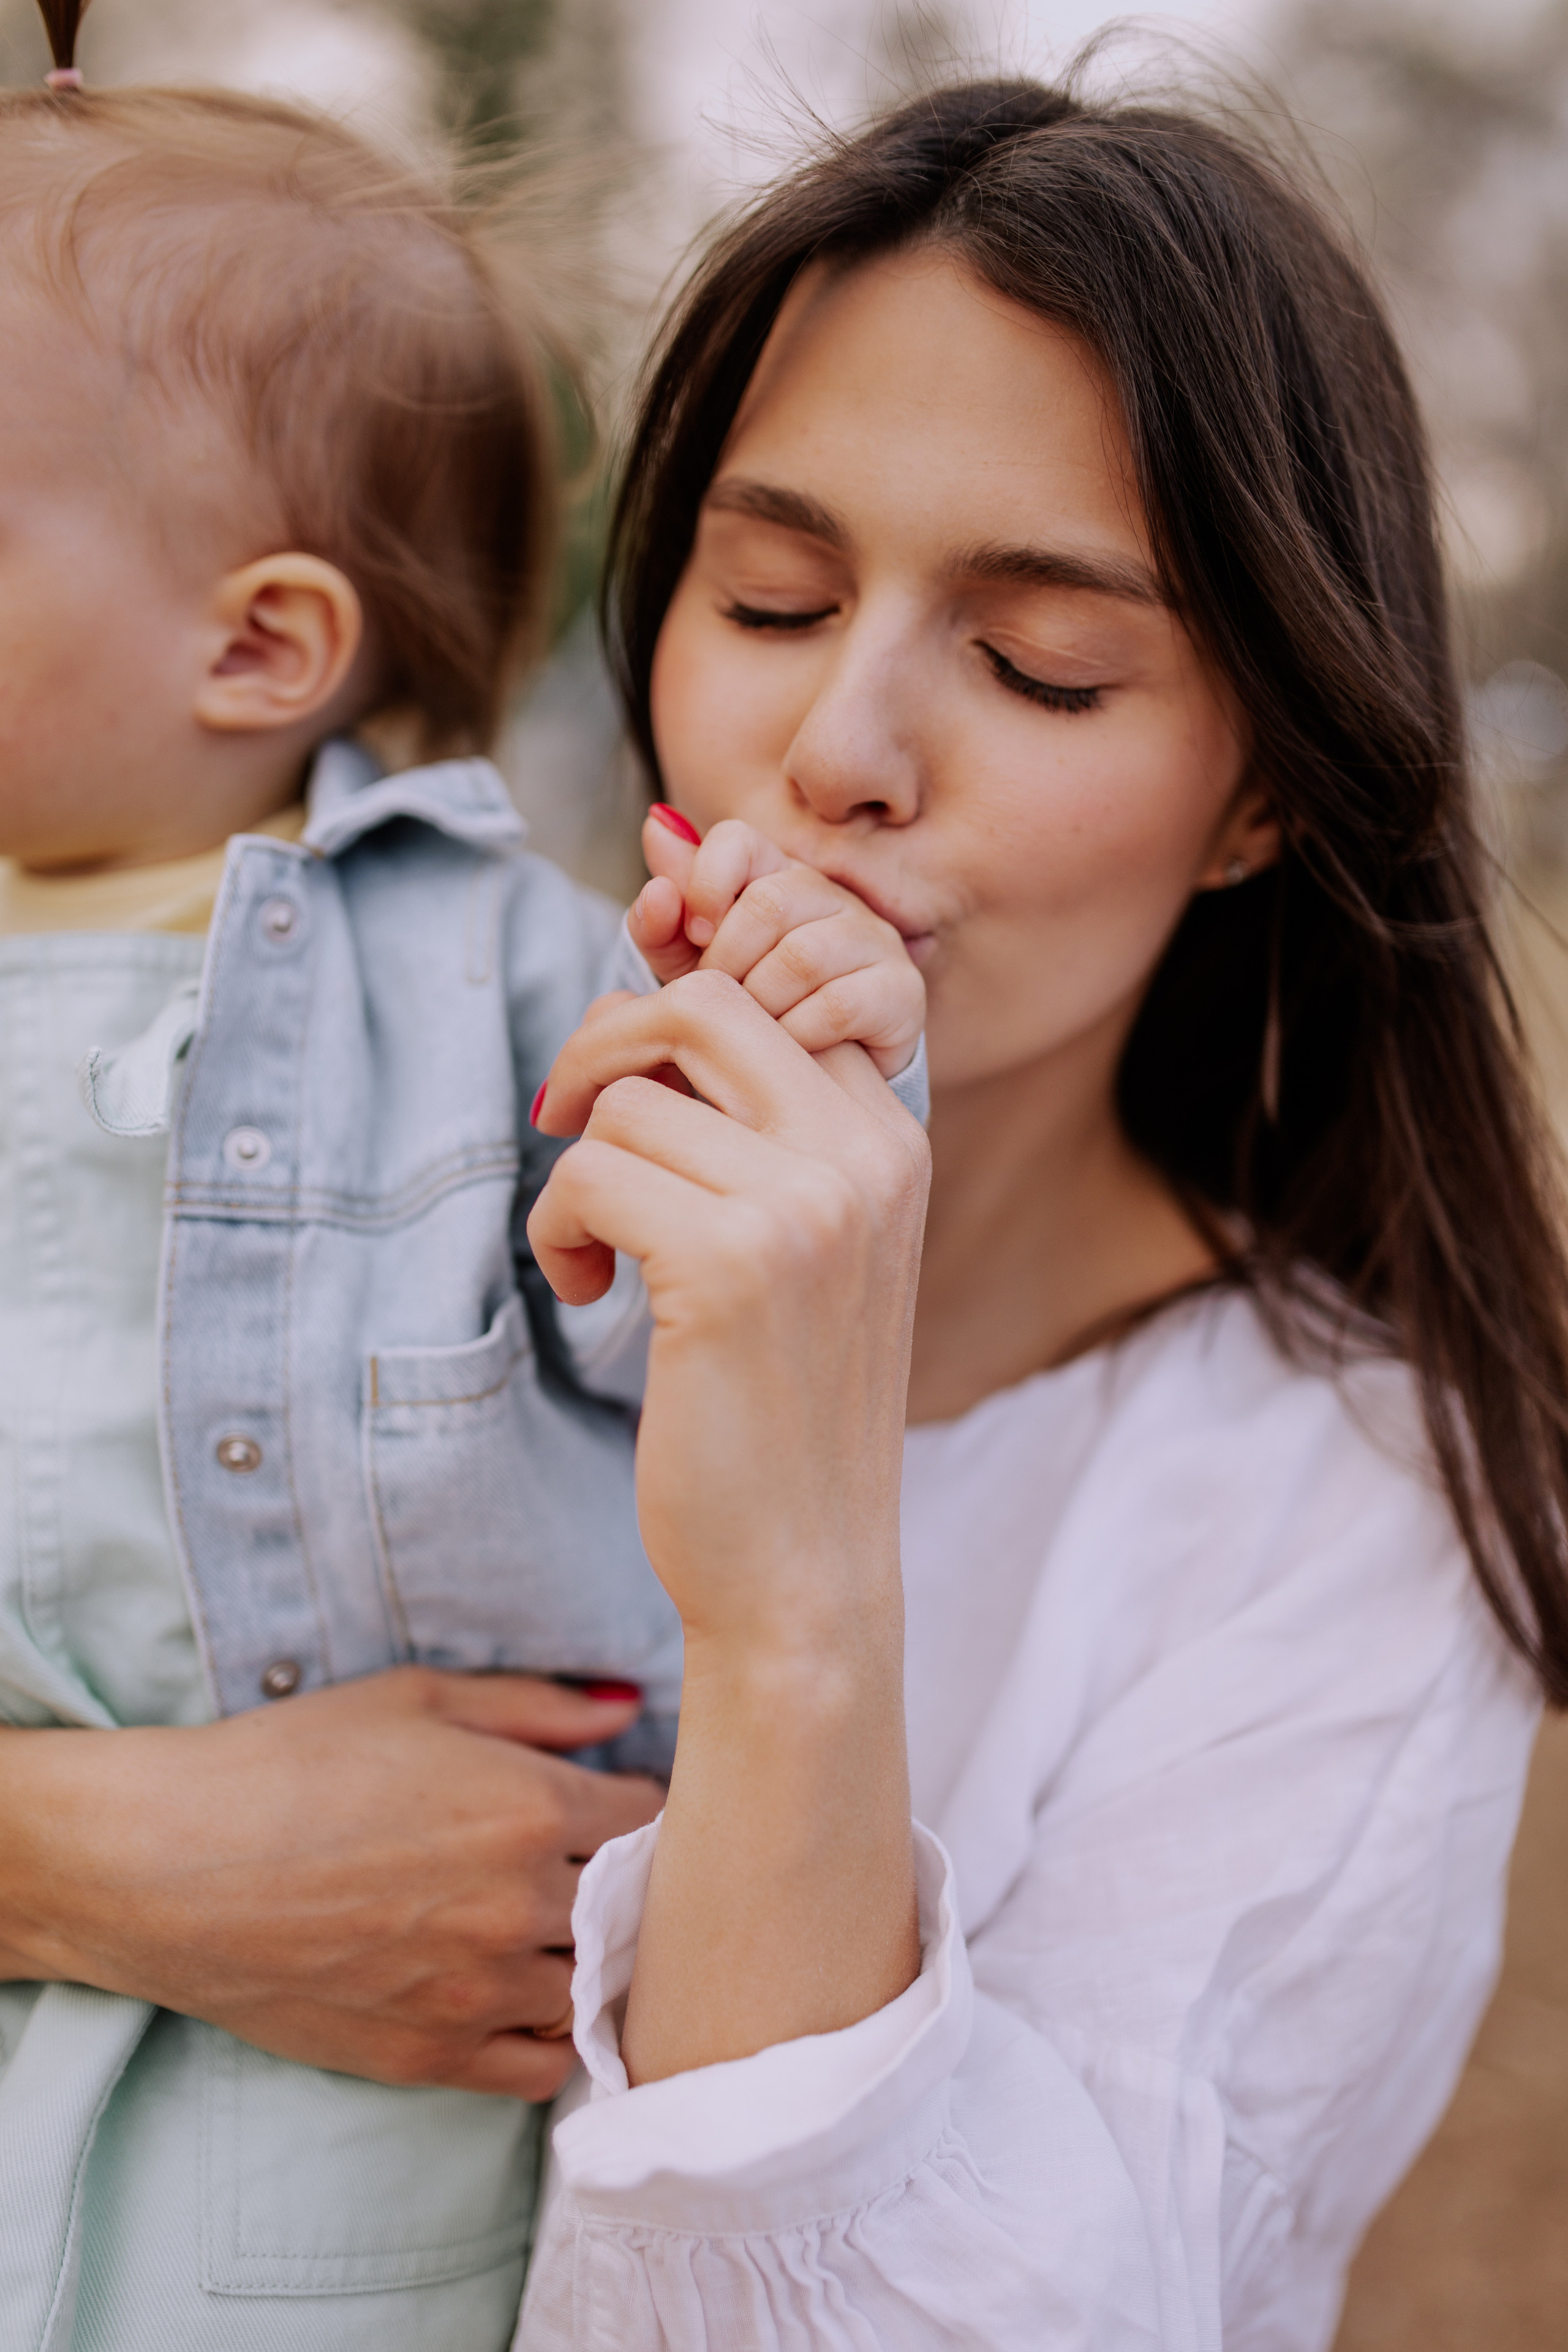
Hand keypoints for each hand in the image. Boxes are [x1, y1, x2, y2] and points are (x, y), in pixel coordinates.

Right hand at [0, 1669, 660, 2098]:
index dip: (645, 1805)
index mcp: (529, 1807)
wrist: (166, 1863)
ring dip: (595, 1960)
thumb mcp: (417, 1699)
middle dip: (631, 1884)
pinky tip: (534, 1997)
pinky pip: (544, 2070)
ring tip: (566, 1930)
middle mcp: (519, 1905)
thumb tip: (630, 1707)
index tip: (622, 1803)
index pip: (654, 1817)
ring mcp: (478, 1990)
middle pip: (638, 1909)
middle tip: (604, 1868)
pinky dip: (554, 2037)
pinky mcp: (430, 2057)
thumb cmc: (287, 1761)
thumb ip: (538, 1706)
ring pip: (596, 1991)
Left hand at [529, 976, 926, 1644]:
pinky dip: (558, 1228)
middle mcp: (864, 1156)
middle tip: (568, 1121)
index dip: (673, 1015)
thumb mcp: (808, 1245)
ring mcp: (806, 1205)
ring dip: (578, 1175)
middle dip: (608, 1045)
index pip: (775, 993)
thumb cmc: (785, 1408)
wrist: (804, 1567)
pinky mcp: (730, 1263)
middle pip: (702, 1006)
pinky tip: (590, 1289)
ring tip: (599, 1254)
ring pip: (630, 1104)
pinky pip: (590, 1174)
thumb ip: (761, 1133)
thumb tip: (641, 1020)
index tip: (627, 1087)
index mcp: (894, 1140)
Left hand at [626, 807, 924, 1080]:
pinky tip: (789, 1050)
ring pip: (801, 957)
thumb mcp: (690, 971)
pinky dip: (797, 1035)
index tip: (694, 937)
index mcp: (775, 875)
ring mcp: (874, 938)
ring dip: (760, 1004)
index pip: (736, 840)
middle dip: (726, 962)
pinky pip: (837, 1006)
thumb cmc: (749, 1014)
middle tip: (720, 1001)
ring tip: (752, 1028)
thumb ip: (664, 916)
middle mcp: (832, 895)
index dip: (704, 883)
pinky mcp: (902, 989)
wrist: (815, 1084)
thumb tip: (656, 826)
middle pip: (767, 902)